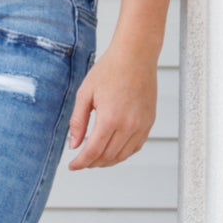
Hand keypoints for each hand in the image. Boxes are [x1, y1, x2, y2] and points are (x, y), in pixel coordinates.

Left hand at [67, 42, 157, 169]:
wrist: (135, 56)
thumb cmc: (110, 70)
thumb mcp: (85, 94)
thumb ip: (78, 122)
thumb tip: (74, 145)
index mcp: (110, 119)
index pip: (93, 151)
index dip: (81, 162)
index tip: (72, 166)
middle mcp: (128, 126)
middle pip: (108, 157)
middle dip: (92, 163)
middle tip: (81, 162)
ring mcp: (142, 125)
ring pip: (123, 155)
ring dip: (107, 161)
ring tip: (95, 159)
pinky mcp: (149, 122)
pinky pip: (136, 146)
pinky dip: (123, 153)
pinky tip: (113, 151)